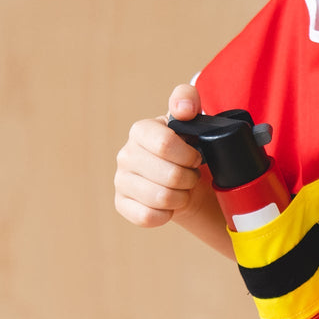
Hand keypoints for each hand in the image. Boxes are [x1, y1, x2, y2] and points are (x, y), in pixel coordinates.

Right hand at [114, 84, 211, 228]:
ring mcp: (121, 180)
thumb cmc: (191, 147)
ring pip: (161, 198)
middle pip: (169, 175)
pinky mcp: (121, 204)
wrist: (188, 180)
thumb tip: (183, 108)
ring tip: (183, 188)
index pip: (165, 144)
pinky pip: (147, 217)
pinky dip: (167, 213)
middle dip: (189, 177)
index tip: (196, 157)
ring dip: (182, 196)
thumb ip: (188, 101)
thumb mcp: (194, 121)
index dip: (188, 154)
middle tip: (192, 174)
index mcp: (141, 130)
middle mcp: (126, 154)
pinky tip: (171, 204)